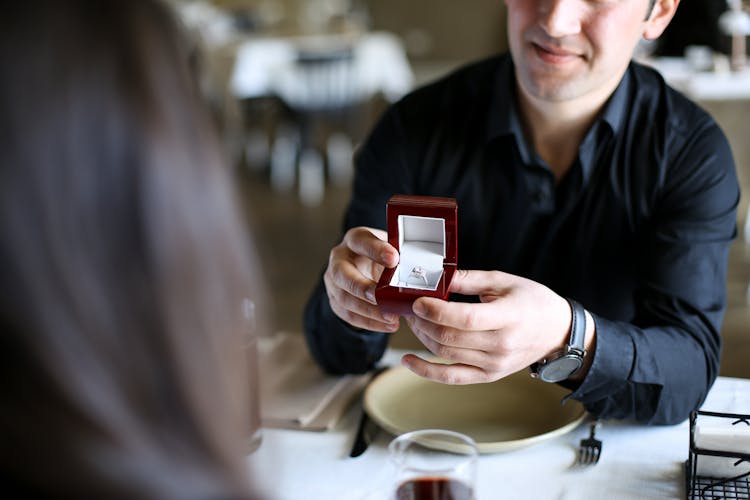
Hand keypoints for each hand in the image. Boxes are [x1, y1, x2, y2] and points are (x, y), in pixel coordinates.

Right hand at [323, 226, 400, 331]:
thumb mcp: (391, 249)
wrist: (369, 268)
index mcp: (354, 240)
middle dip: (362, 287)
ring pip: (344, 298)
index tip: (394, 259)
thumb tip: (417, 270)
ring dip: (368, 310)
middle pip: (342, 274)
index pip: (360, 241)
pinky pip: (349, 315)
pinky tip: (387, 325)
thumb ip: (400, 256)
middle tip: (380, 297)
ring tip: (391, 317)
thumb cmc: (383, 257)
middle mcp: (339, 259)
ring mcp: (333, 281)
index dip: (375, 250)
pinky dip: (369, 322)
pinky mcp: (335, 301)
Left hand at [402, 269, 578, 383]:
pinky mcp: (488, 376)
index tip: (418, 301)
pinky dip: (426, 371)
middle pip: (450, 337)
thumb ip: (468, 279)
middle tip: (410, 307)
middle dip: (422, 322)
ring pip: (446, 354)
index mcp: (508, 317)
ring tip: (414, 321)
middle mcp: (500, 345)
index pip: (465, 318)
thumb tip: (436, 275)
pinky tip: (409, 361)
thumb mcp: (503, 281)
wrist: (557, 332)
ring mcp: (494, 364)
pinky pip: (451, 377)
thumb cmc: (531, 302)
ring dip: (422, 338)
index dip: (436, 311)